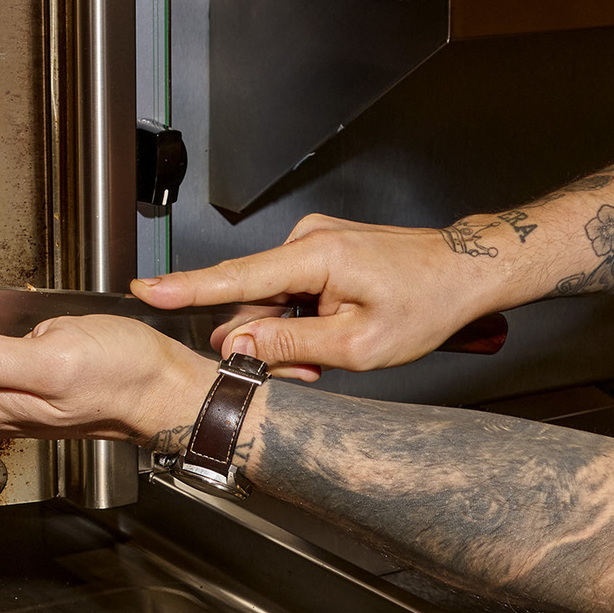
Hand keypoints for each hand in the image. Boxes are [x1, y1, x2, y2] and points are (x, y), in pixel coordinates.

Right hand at [133, 213, 509, 373]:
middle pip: (254, 300)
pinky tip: (332, 335)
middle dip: (268, 341)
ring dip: (291, 335)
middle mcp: (307, 240)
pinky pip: (293, 292)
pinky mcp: (322, 251)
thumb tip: (241, 345)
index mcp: (314, 256)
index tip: (147, 289)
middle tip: (309, 372)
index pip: (235, 277)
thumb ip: (293, 346)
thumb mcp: (359, 345)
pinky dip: (304, 320)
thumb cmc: (427, 302)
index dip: (186, 289)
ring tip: (333, 353)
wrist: (466, 271)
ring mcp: (314, 243)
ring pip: (274, 301)